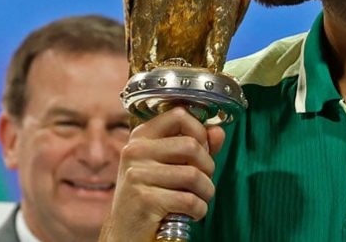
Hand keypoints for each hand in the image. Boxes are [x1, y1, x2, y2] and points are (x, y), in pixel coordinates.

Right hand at [98, 107, 225, 241]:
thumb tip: (218, 131)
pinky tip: (193, 213)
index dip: (200, 131)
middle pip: (191, 145)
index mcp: (141, 137)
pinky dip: (199, 209)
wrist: (127, 231)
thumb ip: (197, 146)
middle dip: (208, 166)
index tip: (202, 149)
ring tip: (200, 198)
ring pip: (193, 175)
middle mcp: (135, 151)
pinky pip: (189, 200)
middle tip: (203, 181)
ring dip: (207, 191)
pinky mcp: (143, 199)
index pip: (178, 115)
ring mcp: (137, 175)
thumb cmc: (153, 195)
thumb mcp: (172, 165)